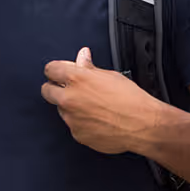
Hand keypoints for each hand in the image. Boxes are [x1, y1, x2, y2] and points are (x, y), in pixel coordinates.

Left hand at [41, 47, 158, 154]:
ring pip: (61, 109)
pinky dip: (81, 122)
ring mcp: (72, 119)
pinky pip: (73, 125)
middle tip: (69, 89)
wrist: (143, 125)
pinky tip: (97, 120)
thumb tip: (82, 56)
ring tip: (92, 107)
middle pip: (46, 90)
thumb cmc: (131, 100)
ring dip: (70, 106)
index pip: (51, 69)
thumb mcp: (110, 76)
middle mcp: (70, 99)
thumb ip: (90, 67)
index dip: (56, 70)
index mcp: (77, 79)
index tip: (60, 72)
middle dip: (55, 88)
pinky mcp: (77, 134)